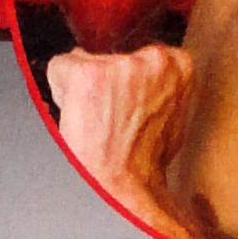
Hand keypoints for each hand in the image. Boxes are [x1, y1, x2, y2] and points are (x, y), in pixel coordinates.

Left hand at [44, 41, 189, 226]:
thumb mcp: (170, 116)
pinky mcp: (88, 74)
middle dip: (105, 82)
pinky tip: (77, 117)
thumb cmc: (145, 160)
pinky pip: (58, 68)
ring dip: (82, 89)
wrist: (125, 185)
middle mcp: (153, 58)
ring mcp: (120, 65)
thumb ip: (159, 89)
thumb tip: (142, 82)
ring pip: (83, 62)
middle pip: (110, 55)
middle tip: (111, 118)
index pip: (139, 53)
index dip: (125, 79)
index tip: (125, 102)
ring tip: (96, 121)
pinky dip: (60, 91)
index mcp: (178, 65)